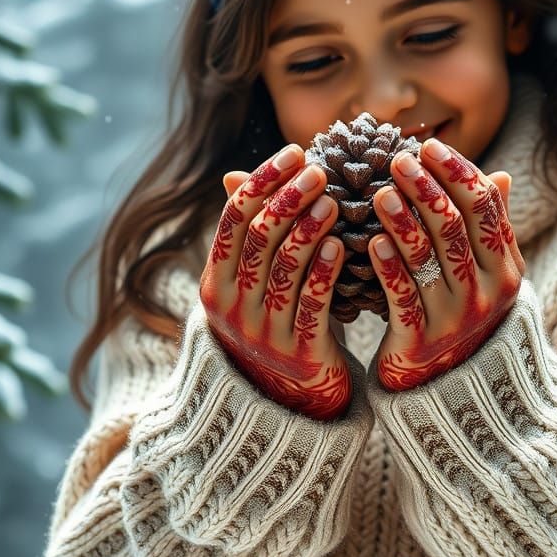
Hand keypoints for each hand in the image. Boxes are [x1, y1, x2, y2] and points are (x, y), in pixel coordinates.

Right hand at [199, 146, 352, 420]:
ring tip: (333, 199)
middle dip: (288, 197)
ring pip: (283, 267)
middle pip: (257, 238)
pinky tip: (340, 244)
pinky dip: (323, 270)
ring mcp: (262, 330)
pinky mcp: (298, 352)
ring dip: (308, 227)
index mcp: (216, 282)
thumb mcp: (248, 284)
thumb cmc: (270, 323)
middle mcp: (231, 305)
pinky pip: (311, 304)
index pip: (233, 220)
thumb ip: (246, 237)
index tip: (294, 153)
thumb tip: (234, 175)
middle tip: (318, 169)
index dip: (262, 182)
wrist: (282, 404)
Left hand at [366, 138, 524, 391]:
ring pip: (427, 258)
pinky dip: (388, 268)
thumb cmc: (467, 312)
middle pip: (454, 227)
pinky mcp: (421, 342)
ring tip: (380, 192)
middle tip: (398, 160)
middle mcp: (485, 292)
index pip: (485, 208)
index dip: (457, 172)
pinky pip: (402, 298)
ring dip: (402, 220)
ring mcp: (454, 318)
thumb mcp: (490, 274)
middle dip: (425, 188)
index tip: (430, 146)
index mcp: (505, 268)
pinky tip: (372, 243)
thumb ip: (492, 228)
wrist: (457, 388)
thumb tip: (502, 176)